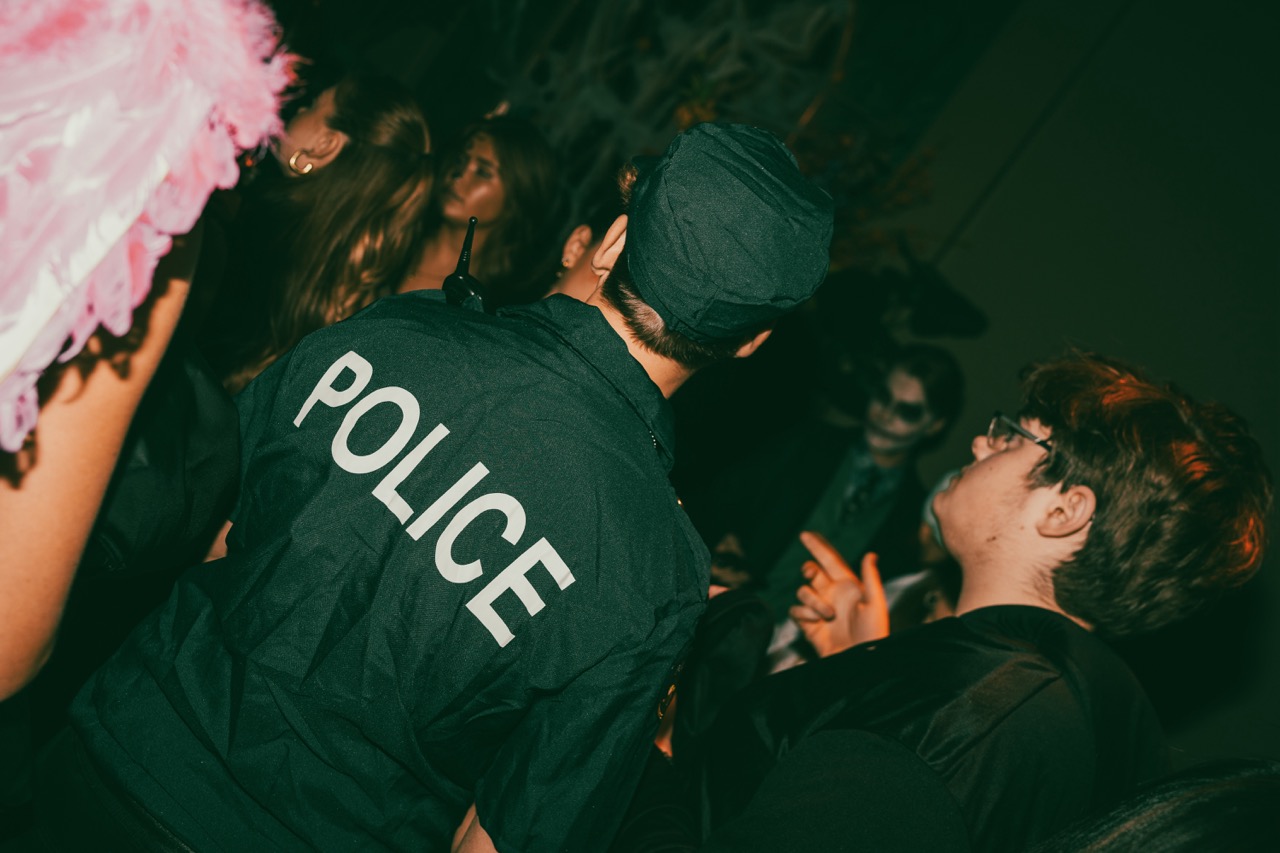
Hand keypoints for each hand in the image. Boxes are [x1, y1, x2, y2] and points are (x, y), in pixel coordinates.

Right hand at [788, 531, 888, 657]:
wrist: (859, 660)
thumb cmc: (873, 634)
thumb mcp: (876, 603)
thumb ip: (870, 577)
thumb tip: (871, 554)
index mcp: (848, 586)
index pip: (830, 560)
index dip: (818, 546)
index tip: (806, 534)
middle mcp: (831, 594)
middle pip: (812, 571)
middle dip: (809, 569)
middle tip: (811, 573)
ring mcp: (819, 609)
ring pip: (803, 591)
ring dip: (813, 601)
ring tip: (828, 615)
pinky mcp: (809, 624)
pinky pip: (796, 611)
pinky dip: (804, 614)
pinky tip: (816, 622)